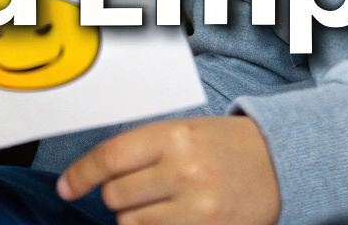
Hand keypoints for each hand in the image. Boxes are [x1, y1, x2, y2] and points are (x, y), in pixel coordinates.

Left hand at [57, 117, 280, 224]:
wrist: (279, 164)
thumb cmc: (224, 146)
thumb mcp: (183, 132)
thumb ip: (141, 150)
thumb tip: (93, 176)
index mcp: (175, 137)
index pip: (110, 158)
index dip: (81, 175)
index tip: (67, 186)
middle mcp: (185, 172)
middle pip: (116, 197)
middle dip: (119, 196)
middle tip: (143, 188)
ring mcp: (197, 208)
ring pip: (132, 224)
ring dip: (137, 218)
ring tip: (165, 204)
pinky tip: (173, 218)